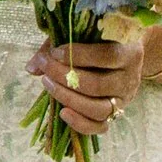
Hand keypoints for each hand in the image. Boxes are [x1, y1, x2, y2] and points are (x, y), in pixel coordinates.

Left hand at [30, 33, 145, 140]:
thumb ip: (57, 46)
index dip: (77, 55)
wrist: (125, 54)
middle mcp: (130, 78)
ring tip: (47, 84)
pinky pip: (100, 127)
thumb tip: (32, 67)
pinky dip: (80, 123)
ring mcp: (124, 100)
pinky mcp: (115, 114)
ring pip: (98, 109)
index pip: (106, 56)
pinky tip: (62, 112)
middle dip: (65, 77)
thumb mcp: (83, 35)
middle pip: (97, 85)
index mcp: (129, 53)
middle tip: (45, 68)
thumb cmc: (100, 41)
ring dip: (68, 98)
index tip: (54, 52)